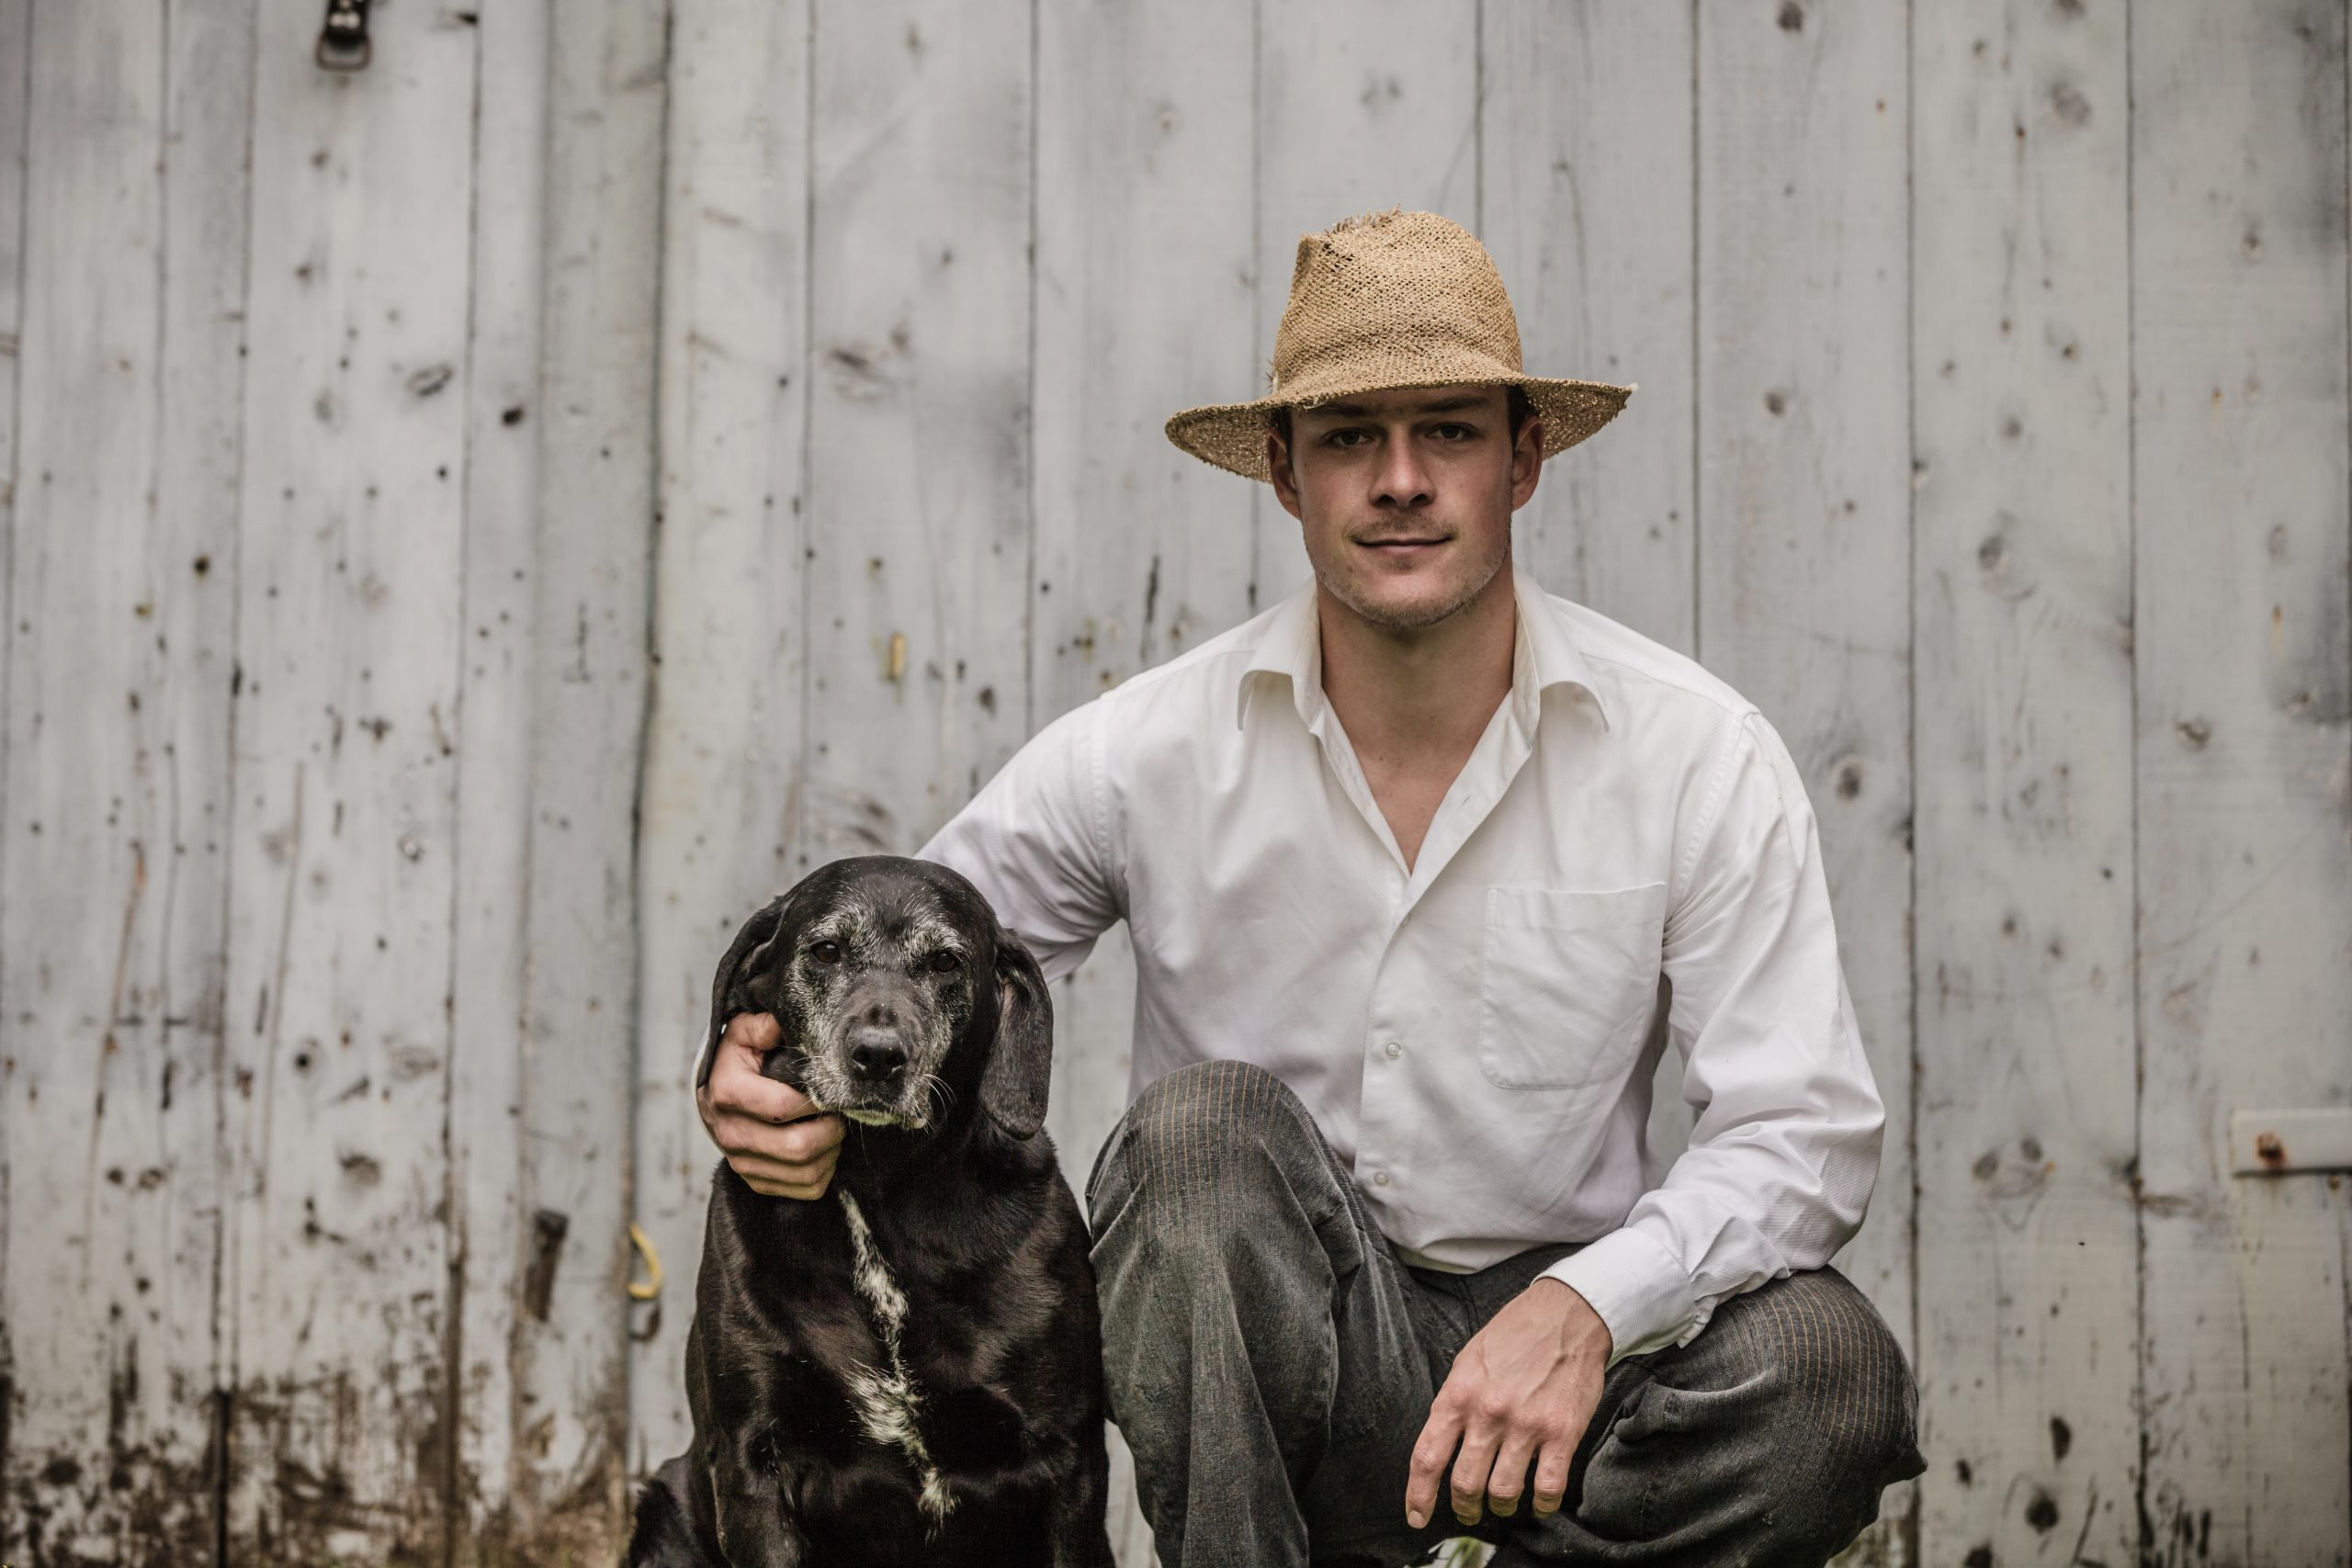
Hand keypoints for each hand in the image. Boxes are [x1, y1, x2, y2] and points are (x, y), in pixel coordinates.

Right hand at [695, 1012, 844, 1199]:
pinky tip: (823, 1149)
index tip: (830, 1090)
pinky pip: (806, 1189)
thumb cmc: (738, 1061)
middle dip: (832, 1130)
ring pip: (807, 1172)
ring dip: (832, 1151)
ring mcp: (742, 1162)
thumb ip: (763, 1025)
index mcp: (728, 1094)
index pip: (784, 1108)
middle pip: (799, 1148)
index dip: (817, 1101)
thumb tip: (782, 1025)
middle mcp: (730, 1134)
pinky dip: (825, 1171)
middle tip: (839, 1114)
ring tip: (833, 1129)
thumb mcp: (743, 1033)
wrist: (715, 1096)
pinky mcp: (756, 1181)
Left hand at [1405, 1277, 1610, 1530]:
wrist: (1566, 1315)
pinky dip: (1540, 1504)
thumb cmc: (1514, 1335)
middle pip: (1464, 1483)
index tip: (1417, 1517)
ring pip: (1502, 1492)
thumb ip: (1455, 1402)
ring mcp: (1526, 1424)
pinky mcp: (1562, 1432)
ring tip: (1500, 1505)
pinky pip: (1547, 1487)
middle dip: (1463, 1506)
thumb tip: (1442, 1443)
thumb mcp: (1468, 1361)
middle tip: (1467, 1511)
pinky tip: (1538, 1502)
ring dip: (1498, 1507)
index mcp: (1458, 1394)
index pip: (1427, 1457)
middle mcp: (1488, 1413)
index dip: (1419, 1495)